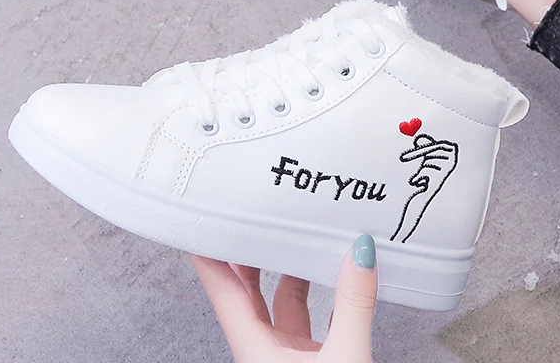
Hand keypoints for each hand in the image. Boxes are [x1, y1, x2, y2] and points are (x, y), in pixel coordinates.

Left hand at [191, 234, 377, 362]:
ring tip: (293, 233)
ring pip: (275, 302)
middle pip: (244, 290)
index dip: (207, 252)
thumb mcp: (344, 359)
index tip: (199, 217)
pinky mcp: (306, 362)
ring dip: (283, 269)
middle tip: (251, 211)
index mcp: (253, 347)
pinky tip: (329, 276)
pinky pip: (303, 318)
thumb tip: (360, 253)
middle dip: (246, 250)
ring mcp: (282, 357)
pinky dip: (314, 292)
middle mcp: (260, 349)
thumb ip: (354, 304)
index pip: (220, 288)